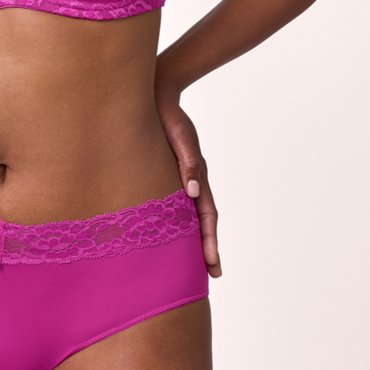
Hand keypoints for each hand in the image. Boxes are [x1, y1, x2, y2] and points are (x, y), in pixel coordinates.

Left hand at [154, 86, 221, 277]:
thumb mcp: (181, 139)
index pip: (206, 214)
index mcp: (197, 175)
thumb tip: (191, 192)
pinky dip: (177, 220)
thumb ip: (189, 164)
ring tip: (194, 263)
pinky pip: (172, 202)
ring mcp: (180, 176)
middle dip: (207, 247)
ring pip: (189, 213)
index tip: (213, 264)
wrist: (156, 95)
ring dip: (194, 237)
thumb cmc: (169, 116)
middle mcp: (191, 179)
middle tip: (212, 275)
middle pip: (202, 220)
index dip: (210, 240)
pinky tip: (170, 233)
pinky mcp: (166, 171)